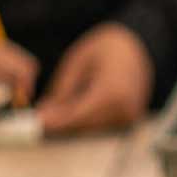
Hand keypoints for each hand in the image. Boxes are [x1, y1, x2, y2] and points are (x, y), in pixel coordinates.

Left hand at [37, 22, 152, 135]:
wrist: (138, 47)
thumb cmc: (108, 48)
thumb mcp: (78, 62)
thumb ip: (62, 90)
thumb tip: (45, 112)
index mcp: (113, 91)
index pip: (78, 115)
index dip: (56, 121)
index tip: (37, 122)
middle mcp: (125, 108)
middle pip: (84, 125)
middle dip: (61, 122)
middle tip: (41, 115)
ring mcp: (129, 116)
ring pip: (91, 128)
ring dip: (73, 121)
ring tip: (58, 108)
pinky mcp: (129, 120)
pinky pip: (101, 125)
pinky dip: (86, 119)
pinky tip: (76, 108)